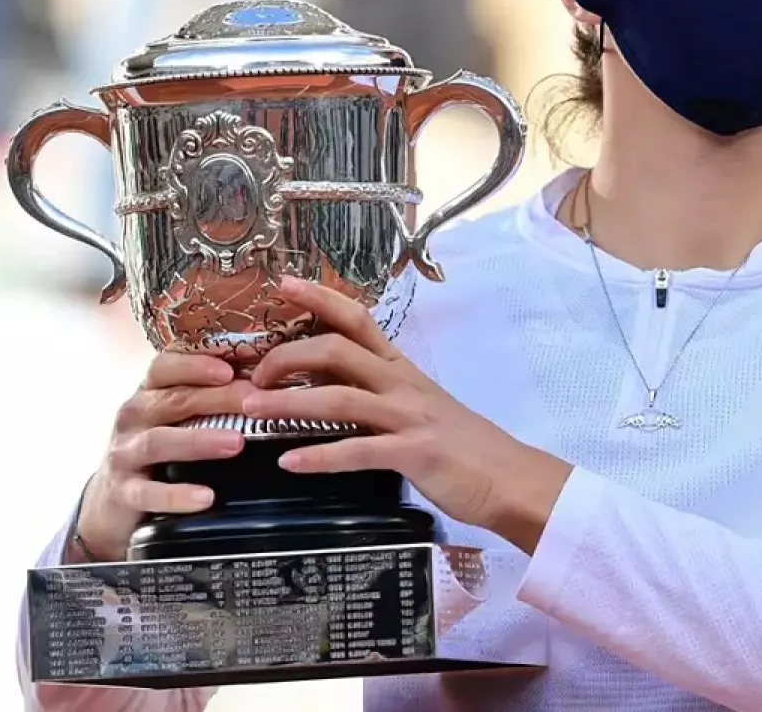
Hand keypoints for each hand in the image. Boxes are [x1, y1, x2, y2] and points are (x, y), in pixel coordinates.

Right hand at [74, 354, 255, 561]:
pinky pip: (149, 493)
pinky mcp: (124, 492)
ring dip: (199, 441)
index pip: (165, 365)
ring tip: (236, 443)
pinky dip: (177, 495)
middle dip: (218, 398)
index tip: (230, 367)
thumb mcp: (176, 415)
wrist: (112, 500)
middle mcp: (133, 416)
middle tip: (255, 400)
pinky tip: (206, 497)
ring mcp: (124, 454)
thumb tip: (267, 376)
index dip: (196, 363)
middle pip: (174, 400)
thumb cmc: (159, 447)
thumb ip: (210, 394)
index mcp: (149, 391)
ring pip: (159, 442)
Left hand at [241, 277, 573, 553]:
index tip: (284, 284)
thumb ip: (375, 391)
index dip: (319, 298)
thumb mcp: (416, 405)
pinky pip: (360, 451)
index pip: (357, 319)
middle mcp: (402, 384)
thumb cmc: (461, 444)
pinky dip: (320, 456)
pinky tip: (289, 463)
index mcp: (400, 369)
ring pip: (341, 397)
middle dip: (288, 355)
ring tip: (251, 411)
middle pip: (338, 349)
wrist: (510, 477)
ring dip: (288, 403)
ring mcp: (409, 417)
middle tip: (254, 375)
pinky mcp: (415, 453)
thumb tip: (321, 383)